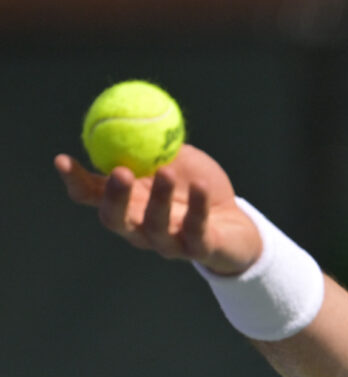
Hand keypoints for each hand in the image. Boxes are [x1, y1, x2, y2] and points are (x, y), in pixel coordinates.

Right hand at [54, 144, 261, 275]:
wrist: (235, 223)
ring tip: (166, 171)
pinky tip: (200, 185)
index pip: (90, 197)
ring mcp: (168, 242)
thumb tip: (127, 108)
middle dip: (114, 197)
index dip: (74, 181)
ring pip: (154, 228)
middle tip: (120, 171)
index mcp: (127, 204)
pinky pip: (196, 231)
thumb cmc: (195, 187)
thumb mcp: (173, 158)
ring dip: (158, 199)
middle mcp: (140, 227)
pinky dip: (198, 207)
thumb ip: (150, 143)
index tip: (62, 159)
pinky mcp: (199, 249)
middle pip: (114, 219)